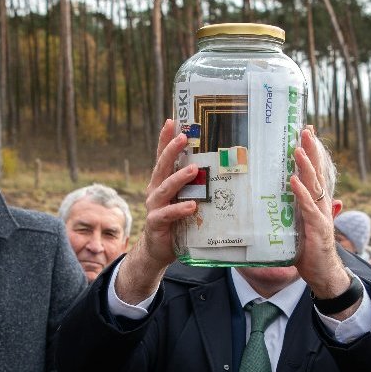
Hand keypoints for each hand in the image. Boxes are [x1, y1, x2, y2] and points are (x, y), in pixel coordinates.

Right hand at [116, 119, 198, 304]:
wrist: (158, 250)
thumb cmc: (175, 222)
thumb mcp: (183, 200)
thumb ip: (193, 187)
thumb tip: (215, 168)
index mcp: (161, 182)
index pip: (162, 157)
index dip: (165, 139)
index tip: (172, 121)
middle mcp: (155, 191)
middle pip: (162, 166)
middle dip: (171, 150)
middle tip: (184, 137)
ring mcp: (154, 206)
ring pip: (165, 188)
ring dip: (179, 178)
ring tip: (193, 169)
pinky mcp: (156, 223)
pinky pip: (168, 214)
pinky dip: (179, 209)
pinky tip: (192, 205)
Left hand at [288, 126, 352, 304]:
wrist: (324, 274)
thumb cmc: (308, 250)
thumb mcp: (296, 226)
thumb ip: (289, 211)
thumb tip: (274, 198)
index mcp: (316, 202)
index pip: (314, 172)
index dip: (312, 152)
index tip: (306, 131)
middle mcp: (321, 205)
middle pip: (317, 172)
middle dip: (311, 150)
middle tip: (305, 130)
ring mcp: (321, 216)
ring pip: (314, 186)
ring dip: (305, 167)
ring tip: (297, 149)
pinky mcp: (318, 229)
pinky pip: (308, 208)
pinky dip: (301, 194)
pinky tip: (294, 181)